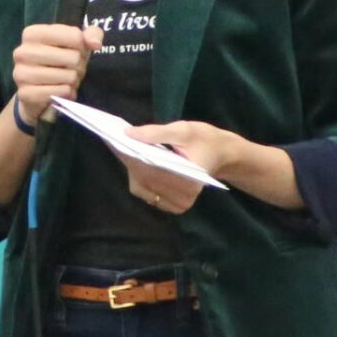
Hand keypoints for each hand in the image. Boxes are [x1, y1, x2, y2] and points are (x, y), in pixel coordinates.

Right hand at [10, 22, 102, 124]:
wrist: (37, 89)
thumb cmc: (58, 60)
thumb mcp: (75, 43)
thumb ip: (91, 35)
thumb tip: (95, 44)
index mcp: (32, 33)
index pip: (74, 36)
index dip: (82, 46)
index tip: (74, 50)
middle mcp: (22, 52)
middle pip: (73, 58)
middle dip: (78, 66)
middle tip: (71, 68)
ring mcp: (21, 74)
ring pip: (68, 77)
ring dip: (73, 81)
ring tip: (65, 79)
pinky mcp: (25, 94)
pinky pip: (61, 92)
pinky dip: (67, 93)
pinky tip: (60, 90)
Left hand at [116, 120, 246, 215]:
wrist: (222, 154)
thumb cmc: (205, 140)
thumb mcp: (184, 130)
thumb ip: (156, 133)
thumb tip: (128, 134)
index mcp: (190, 182)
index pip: (153, 171)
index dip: (133, 157)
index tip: (117, 142)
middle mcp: (184, 198)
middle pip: (145, 180)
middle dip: (129, 160)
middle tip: (114, 141)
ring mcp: (178, 205)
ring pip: (142, 188)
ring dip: (131, 169)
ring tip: (123, 149)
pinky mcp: (172, 206)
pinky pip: (145, 193)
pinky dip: (137, 177)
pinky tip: (133, 160)